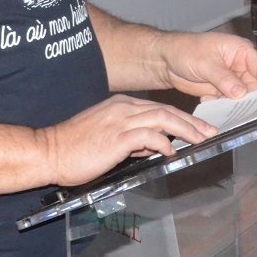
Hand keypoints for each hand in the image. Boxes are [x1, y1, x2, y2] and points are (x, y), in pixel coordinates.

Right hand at [39, 95, 219, 186]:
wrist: (47, 152)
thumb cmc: (74, 149)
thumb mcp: (107, 139)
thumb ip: (131, 140)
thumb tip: (152, 147)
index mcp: (121, 105)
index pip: (159, 108)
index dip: (182, 117)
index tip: (198, 127)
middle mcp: (123, 108)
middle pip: (167, 111)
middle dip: (192, 122)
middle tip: (209, 132)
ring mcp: (120, 121)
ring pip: (163, 119)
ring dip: (186, 130)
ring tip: (200, 140)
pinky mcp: (116, 136)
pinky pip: (149, 136)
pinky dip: (164, 143)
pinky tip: (171, 152)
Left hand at [156, 31, 256, 100]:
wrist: (166, 61)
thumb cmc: (185, 50)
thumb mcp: (206, 63)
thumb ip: (224, 78)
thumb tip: (240, 92)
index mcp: (241, 51)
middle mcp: (240, 65)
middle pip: (254, 85)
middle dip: (246, 97)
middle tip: (236, 104)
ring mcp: (231, 79)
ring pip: (241, 96)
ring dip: (231, 102)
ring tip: (216, 100)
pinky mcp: (221, 90)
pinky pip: (228, 102)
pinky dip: (220, 104)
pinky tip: (207, 98)